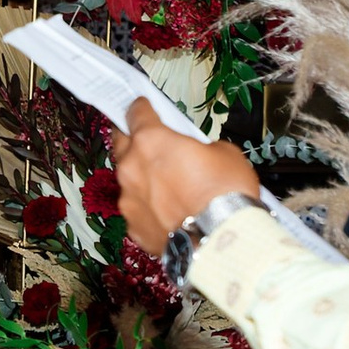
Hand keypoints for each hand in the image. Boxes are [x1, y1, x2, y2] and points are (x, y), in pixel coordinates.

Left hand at [114, 99, 261, 258]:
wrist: (223, 241)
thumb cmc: (226, 193)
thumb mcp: (225, 153)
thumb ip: (201, 147)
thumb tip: (197, 155)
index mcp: (151, 141)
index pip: (136, 113)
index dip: (141, 108)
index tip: (143, 107)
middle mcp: (132, 168)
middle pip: (122, 144)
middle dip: (134, 140)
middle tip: (149, 142)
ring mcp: (129, 200)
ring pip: (129, 181)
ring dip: (144, 179)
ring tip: (169, 188)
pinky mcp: (134, 227)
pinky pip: (139, 210)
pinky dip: (151, 209)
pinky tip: (170, 214)